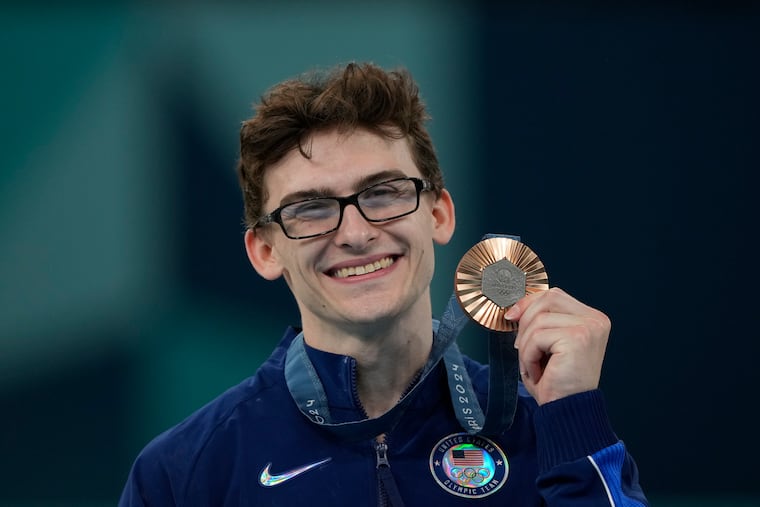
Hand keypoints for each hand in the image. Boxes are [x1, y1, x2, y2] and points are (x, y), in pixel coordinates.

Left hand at [505, 287, 609, 405]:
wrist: (567, 412)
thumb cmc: (557, 383)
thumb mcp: (547, 345)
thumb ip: (538, 320)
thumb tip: (514, 308)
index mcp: (591, 318)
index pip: (554, 295)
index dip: (528, 303)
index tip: (511, 316)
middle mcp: (595, 320)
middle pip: (546, 299)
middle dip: (525, 322)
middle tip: (522, 349)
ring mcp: (588, 328)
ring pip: (538, 320)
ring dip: (526, 345)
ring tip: (534, 366)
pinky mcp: (577, 339)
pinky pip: (537, 337)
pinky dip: (529, 356)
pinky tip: (538, 372)